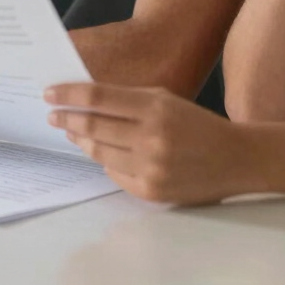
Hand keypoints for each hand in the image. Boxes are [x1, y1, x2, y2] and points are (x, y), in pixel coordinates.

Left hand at [45, 82, 255, 204]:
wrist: (234, 158)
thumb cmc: (196, 123)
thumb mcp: (165, 99)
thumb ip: (128, 99)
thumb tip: (86, 101)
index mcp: (154, 107)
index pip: (99, 98)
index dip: (70, 94)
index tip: (49, 92)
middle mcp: (150, 137)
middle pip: (93, 126)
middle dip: (68, 118)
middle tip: (53, 114)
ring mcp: (149, 167)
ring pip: (99, 152)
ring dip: (81, 141)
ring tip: (71, 132)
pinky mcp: (150, 191)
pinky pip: (114, 174)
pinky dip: (104, 161)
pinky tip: (100, 152)